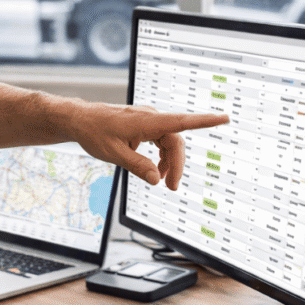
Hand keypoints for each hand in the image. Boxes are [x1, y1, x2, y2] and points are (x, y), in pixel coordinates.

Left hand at [72, 103, 228, 189]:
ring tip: (161, 180)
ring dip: (168, 162)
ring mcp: (147, 120)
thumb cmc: (94, 132)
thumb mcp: (114, 154)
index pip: (181, 121)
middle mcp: (150, 117)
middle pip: (175, 141)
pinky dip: (159, 155)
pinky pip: (159, 139)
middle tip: (171, 187)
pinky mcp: (142, 124)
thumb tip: (157, 179)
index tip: (224, 118)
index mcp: (146, 121)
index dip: (204, 121)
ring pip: (168, 141)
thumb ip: (137, 166)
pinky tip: (153, 168)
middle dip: (176, 164)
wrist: (79, 119)